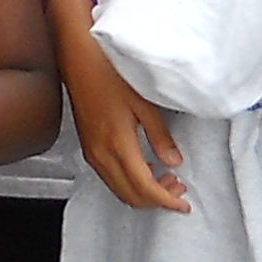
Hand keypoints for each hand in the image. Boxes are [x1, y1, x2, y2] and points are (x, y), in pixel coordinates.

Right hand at [64, 35, 187, 211]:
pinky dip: (130, 183)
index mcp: (118, 144)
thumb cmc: (108, 71)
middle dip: (157, 201)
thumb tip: (174, 161)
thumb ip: (160, 136)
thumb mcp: (144, 102)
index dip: (166, 201)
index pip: (145, 188)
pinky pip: (110, 178)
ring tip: (167, 180)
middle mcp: (101, 154)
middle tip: (179, 192)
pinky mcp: (88, 147)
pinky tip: (145, 169)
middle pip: (131, 196)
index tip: (183, 204)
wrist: (78, 57)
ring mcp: (92, 153)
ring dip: (143, 193)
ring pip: (119, 190)